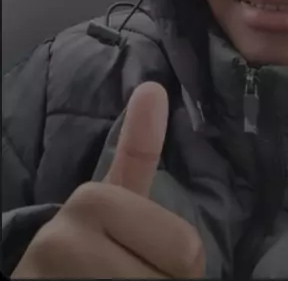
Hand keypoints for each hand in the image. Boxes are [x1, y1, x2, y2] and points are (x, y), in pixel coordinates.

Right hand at [12, 82, 204, 278]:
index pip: (187, 251)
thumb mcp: (114, 199)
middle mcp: (62, 241)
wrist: (38, 280)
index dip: (175, 264)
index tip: (139, 254)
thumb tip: (154, 88)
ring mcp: (51, 280)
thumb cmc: (88, 243)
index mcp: (92, 201)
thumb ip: (138, 150)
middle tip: (121, 276)